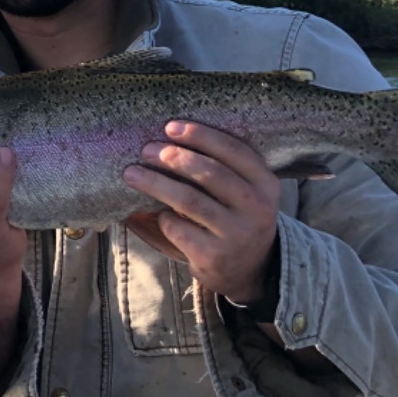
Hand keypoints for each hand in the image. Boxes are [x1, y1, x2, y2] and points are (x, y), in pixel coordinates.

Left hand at [122, 121, 280, 302]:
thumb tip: (168, 136)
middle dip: (174, 157)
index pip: (235, 151)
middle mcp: (257, 208)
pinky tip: (157, 213)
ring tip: (132, 174)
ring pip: (189, 200)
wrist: (250, 270)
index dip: (201, 136)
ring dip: (156, 183)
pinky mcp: (215, 257)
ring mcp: (237, 234)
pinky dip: (163, 217)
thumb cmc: (235, 216)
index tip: (170, 127)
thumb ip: (222, 167)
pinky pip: (179, 228)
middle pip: (210, 173)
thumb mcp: (244, 191)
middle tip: (146, 150)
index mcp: (266, 184)